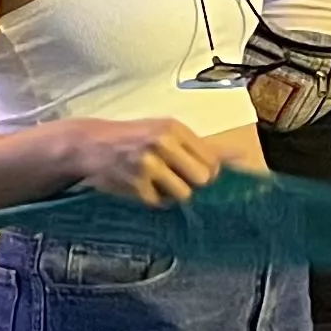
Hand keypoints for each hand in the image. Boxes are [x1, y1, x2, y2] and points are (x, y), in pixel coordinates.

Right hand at [63, 116, 219, 206]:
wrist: (89, 144)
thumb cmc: (133, 138)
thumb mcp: (166, 132)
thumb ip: (203, 146)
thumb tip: (241, 155)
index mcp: (174, 128)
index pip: (212, 161)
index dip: (206, 172)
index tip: (191, 171)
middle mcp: (163, 142)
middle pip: (203, 178)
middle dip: (191, 183)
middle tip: (174, 177)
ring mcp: (148, 164)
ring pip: (183, 194)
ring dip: (171, 193)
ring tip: (155, 181)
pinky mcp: (135, 184)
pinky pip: (158, 202)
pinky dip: (151, 198)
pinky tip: (138, 185)